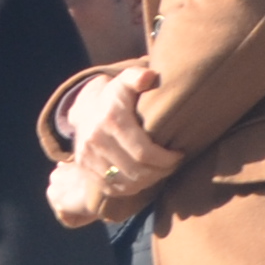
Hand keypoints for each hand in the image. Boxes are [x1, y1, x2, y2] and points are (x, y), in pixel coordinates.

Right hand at [44, 64, 170, 229]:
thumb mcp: (125, 82)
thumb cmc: (117, 98)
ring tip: (161, 170)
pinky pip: (114, 188)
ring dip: (150, 180)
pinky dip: (133, 187)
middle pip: (137, 171)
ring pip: (127, 182)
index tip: (179, 153)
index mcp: (110, 120)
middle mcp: (95, 140)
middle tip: (173, 164)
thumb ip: (137, 77)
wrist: (85, 111)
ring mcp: (88, 157)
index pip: (143, 152)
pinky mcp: (86, 169)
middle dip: (161, 171)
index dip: (167, 159)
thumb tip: (149, 76)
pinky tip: (144, 177)